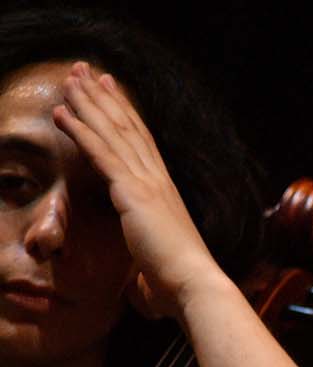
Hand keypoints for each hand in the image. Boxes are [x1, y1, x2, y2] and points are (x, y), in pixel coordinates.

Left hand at [51, 62, 227, 318]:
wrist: (195, 286)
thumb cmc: (179, 287)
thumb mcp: (157, 271)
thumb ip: (145, 273)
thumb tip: (140, 294)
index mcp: (166, 193)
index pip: (143, 144)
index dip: (126, 115)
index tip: (112, 91)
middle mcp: (158, 181)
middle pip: (127, 129)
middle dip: (105, 98)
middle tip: (88, 71)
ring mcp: (146, 184)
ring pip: (112, 133)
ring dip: (88, 103)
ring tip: (70, 78)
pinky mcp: (132, 192)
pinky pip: (100, 153)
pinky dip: (79, 129)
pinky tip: (61, 111)